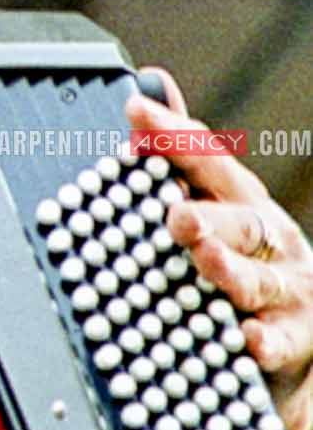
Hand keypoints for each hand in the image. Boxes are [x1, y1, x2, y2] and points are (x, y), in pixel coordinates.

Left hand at [127, 70, 312, 429]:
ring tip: (206, 262)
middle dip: (208, 216)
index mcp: (242, 201)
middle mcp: (270, 239)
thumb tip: (145, 87)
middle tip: (175, 215)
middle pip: (240, 221)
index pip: (209, 159)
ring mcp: (288, 288)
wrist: (291, 336)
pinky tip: (246, 338)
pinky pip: (279, 342)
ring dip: (230, 271)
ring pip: (258, 279)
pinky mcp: (297, 339)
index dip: (172, 135)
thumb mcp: (214, 203)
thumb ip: (181, 152)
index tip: (133, 113)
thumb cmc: (242, 259)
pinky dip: (264, 340)